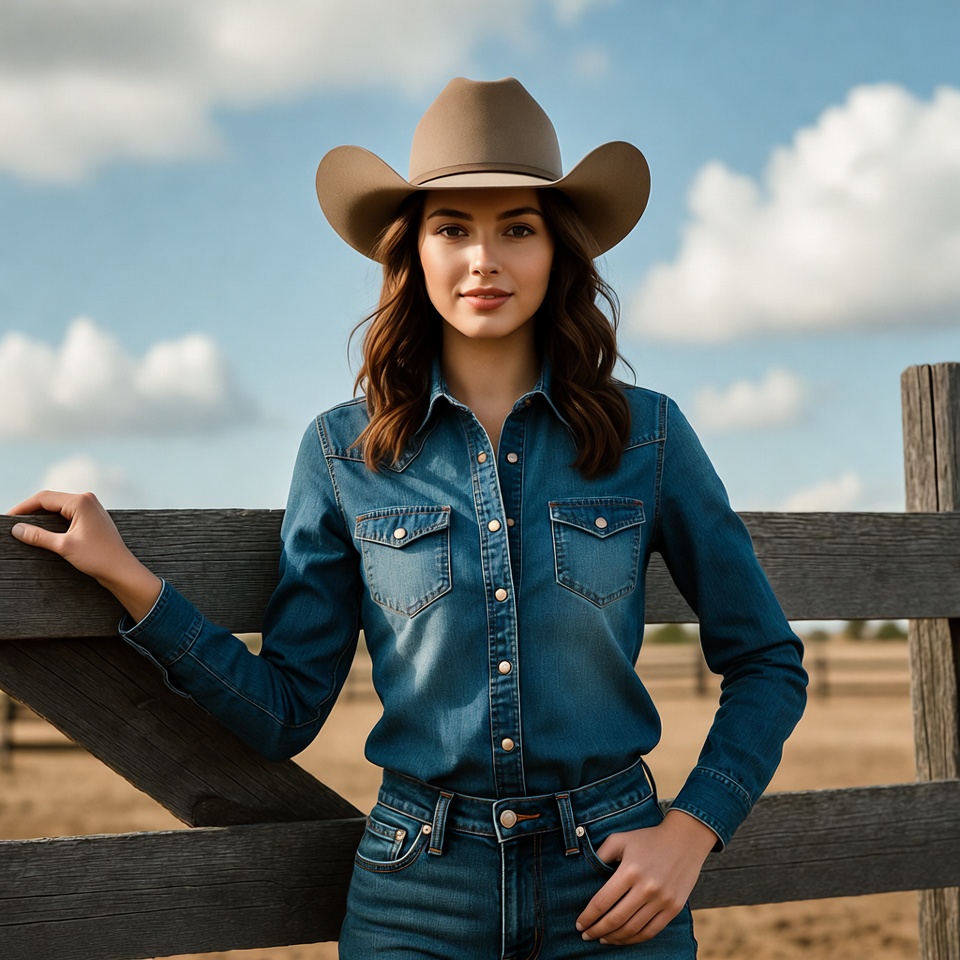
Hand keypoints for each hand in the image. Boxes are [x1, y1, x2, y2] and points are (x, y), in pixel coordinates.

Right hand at [9, 490, 161, 622]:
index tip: (8, 518)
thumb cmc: (98, 557)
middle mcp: (87, 500)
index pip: (44, 498)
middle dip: (30, 510)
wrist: (121, 569)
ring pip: (58, 506)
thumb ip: (38, 536)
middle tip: (13, 522)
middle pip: (50, 500)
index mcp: (81, 501)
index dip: (23, 507)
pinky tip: (42, 528)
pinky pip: (67, 513)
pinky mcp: (92, 517)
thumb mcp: (64, 546)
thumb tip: (17, 529)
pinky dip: (52, 519)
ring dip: (41, 514)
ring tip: (24, 525)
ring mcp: (91, 508)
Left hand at [576, 809, 716, 944]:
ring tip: (602, 939)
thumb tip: (584, 873)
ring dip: (614, 938)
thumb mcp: (621, 839)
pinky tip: (623, 939)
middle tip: (586, 935)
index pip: (603, 901)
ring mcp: (662, 900)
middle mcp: (646, 888)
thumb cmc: (648, 839)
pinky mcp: (674, 908)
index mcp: (630, 870)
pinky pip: (651, 931)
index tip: (579, 924)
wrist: (685, 840)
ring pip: (633, 929)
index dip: (588, 916)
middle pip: (616, 919)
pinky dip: (635, 939)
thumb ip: (601, 854)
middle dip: (597, 930)